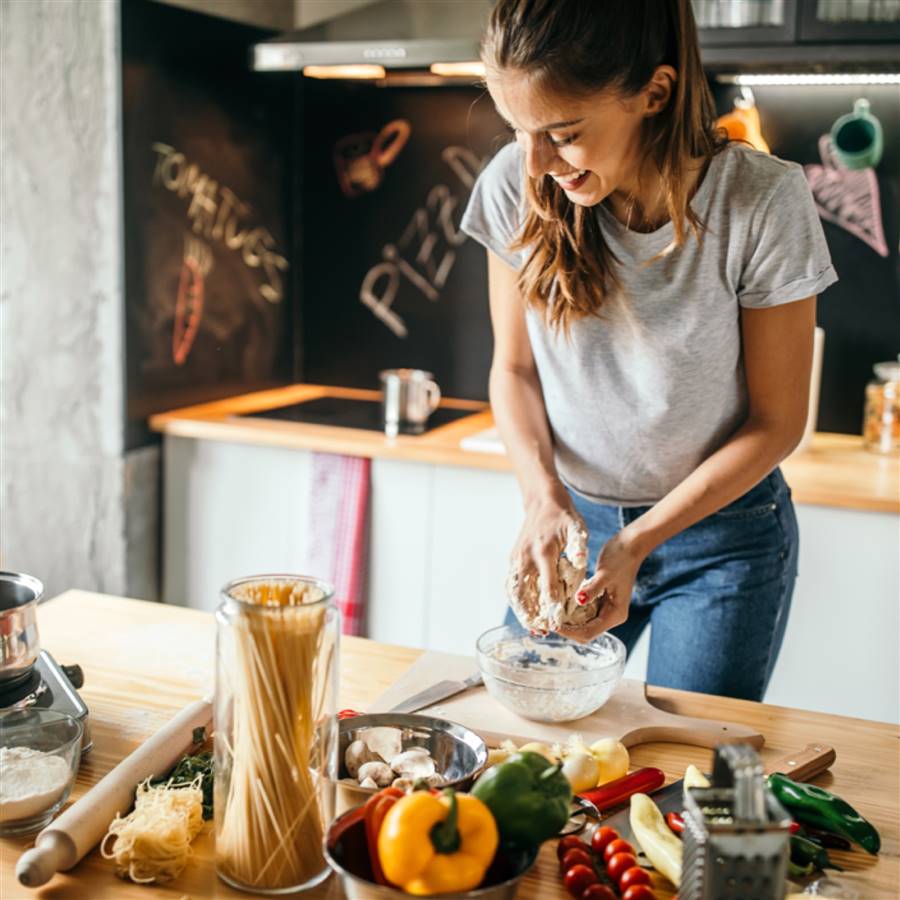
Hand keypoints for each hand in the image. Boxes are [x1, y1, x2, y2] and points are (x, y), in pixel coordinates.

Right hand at [508, 489, 585, 626]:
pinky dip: (516, 599)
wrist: (542, 501)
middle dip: (531, 614)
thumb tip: (581, 563)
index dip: (552, 605)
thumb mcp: (577, 529)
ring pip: (514, 590)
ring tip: (531, 627)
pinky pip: (512, 583)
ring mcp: (517, 557)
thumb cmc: (564, 516)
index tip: (557, 623)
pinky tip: (524, 612)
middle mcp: (526, 556)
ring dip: (520, 610)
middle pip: (524, 592)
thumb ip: (579, 547)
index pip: (547, 585)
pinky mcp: (514, 558)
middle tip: (539, 632)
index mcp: (543, 551)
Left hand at [556, 529, 645, 642]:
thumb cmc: (620, 558)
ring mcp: (605, 609)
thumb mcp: (605, 573)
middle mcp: (611, 616)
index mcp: (615, 614)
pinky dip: (571, 610)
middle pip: (586, 632)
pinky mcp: (600, 600)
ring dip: (568, 621)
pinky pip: (583, 611)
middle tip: (549, 620)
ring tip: (551, 613)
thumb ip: (592, 589)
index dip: (570, 632)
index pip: (590, 632)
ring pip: (583, 623)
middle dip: (567, 629)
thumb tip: (579, 600)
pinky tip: (559, 603)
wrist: (629, 546)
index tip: (553, 625)